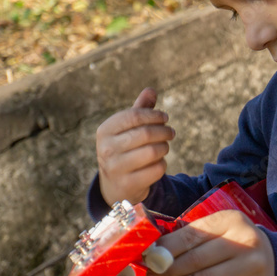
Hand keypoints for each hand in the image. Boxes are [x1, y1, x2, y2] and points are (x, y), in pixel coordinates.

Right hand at [96, 88, 174, 204]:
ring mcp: (116, 168)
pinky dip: (162, 164)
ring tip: (164, 146)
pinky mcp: (128, 184)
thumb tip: (151, 90)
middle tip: (171, 132)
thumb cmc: (124, 149)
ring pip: (152, 151)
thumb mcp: (127, 128)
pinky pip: (156, 170)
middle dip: (163, 131)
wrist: (114, 185)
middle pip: (145, 133)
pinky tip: (158, 162)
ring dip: (164, 147)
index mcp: (105, 130)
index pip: (134, 115)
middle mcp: (106, 149)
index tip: (165, 117)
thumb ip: (140, 109)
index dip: (154, 115)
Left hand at [146, 210, 275, 275]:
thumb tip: (155, 252)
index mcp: (231, 219)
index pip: (192, 235)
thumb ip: (191, 238)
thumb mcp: (218, 232)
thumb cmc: (234, 246)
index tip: (149, 259)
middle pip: (197, 259)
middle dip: (169, 271)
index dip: (167, 249)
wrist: (273, 264)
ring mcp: (254, 266)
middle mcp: (246, 240)